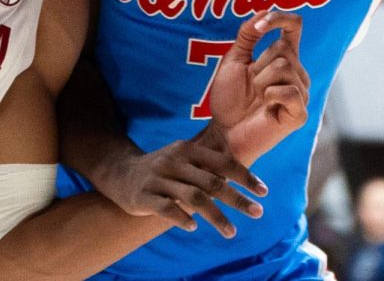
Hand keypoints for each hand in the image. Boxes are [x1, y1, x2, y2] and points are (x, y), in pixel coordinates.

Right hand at [96, 135, 266, 238]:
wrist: (120, 172)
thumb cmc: (162, 169)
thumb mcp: (183, 159)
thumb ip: (207, 167)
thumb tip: (242, 178)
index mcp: (187, 149)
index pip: (222, 162)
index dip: (244, 176)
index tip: (263, 192)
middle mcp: (174, 162)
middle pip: (211, 182)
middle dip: (237, 199)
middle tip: (258, 213)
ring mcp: (158, 179)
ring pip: (193, 198)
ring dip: (216, 216)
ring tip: (232, 232)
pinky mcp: (143, 196)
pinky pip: (166, 208)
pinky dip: (181, 218)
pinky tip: (193, 227)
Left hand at [210, 12, 309, 162]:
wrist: (223, 131)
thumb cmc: (229, 98)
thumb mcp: (234, 60)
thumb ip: (248, 35)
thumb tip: (263, 11)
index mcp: (284, 57)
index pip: (294, 27)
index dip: (281, 19)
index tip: (261, 26)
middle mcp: (297, 73)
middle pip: (283, 49)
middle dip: (258, 65)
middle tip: (252, 86)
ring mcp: (301, 93)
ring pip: (284, 68)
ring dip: (261, 82)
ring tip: (257, 98)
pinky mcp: (300, 113)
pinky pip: (290, 91)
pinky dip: (271, 96)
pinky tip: (266, 106)